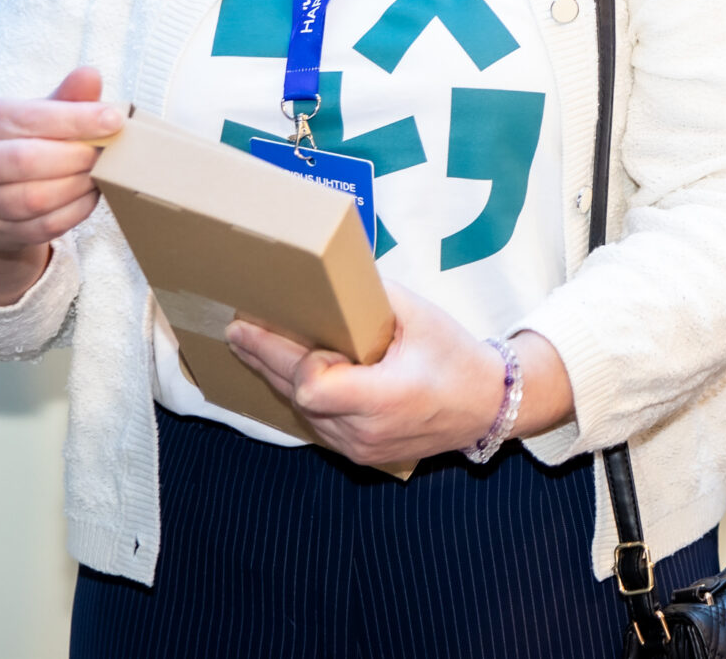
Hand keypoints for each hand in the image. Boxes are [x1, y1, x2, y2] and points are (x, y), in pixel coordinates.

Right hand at [0, 68, 122, 305]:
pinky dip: (77, 211)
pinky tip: (92, 194)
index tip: (114, 120)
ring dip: (78, 185)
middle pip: (25, 160)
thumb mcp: (37, 114)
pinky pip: (44, 226)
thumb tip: (90, 75)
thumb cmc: (21, 142)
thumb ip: (65, 97)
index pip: (27, 117)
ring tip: (103, 172)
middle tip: (109, 151)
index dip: (75, 119)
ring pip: (34, 198)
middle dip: (76, 155)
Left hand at [225, 282, 574, 467]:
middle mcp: (367, 431)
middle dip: (265, 359)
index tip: (286, 329)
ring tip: (254, 347)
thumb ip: (375, 297)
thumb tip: (332, 273)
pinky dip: (301, 396)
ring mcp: (360, 448)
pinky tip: (288, 372)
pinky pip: (316, 424)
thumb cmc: (456, 358)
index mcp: (386, 397)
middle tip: (237, 329)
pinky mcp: (358, 454)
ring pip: (301, 414)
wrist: (487, 405)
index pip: (314, 388)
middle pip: (297, 398)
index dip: (298, 359)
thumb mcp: (422, 316)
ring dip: (279, 379)